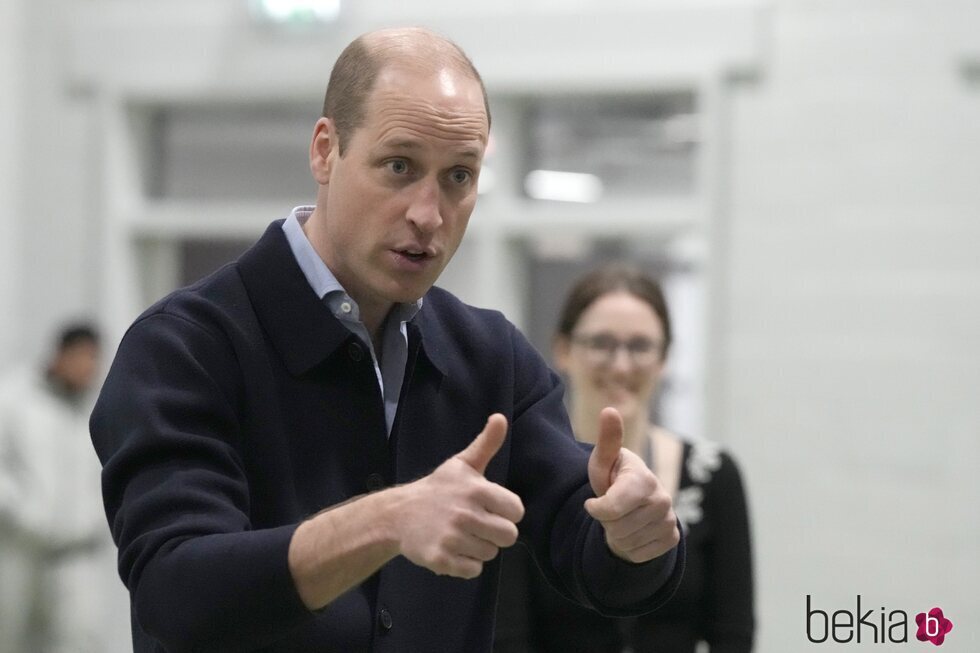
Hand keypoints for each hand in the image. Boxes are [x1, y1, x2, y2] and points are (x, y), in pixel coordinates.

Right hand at [394, 414, 524, 578]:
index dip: (506, 511)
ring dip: (479, 548)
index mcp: (476, 490)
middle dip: (496, 533)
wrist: (398, 514)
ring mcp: (452, 538)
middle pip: (509, 536)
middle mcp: (465, 514)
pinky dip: (466, 564)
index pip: (517, 511)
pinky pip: (473, 571)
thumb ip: (486, 444)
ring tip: (461, 535)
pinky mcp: (441, 559)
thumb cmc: (438, 489)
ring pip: (491, 554)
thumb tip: (500, 417)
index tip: (490, 507)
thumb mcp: (462, 464)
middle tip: (477, 524)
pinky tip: (453, 550)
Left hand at [585, 407, 678, 562]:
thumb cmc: (614, 478)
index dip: (596, 510)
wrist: (634, 502)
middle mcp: (662, 500)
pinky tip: (633, 531)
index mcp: (644, 479)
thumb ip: (608, 440)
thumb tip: (610, 410)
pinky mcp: (672, 539)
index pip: (611, 509)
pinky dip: (630, 547)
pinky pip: (638, 554)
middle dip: (607, 522)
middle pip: (617, 528)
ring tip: (622, 518)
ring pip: (626, 543)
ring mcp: (670, 521)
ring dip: (617, 535)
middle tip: (613, 509)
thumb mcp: (603, 461)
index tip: (593, 502)